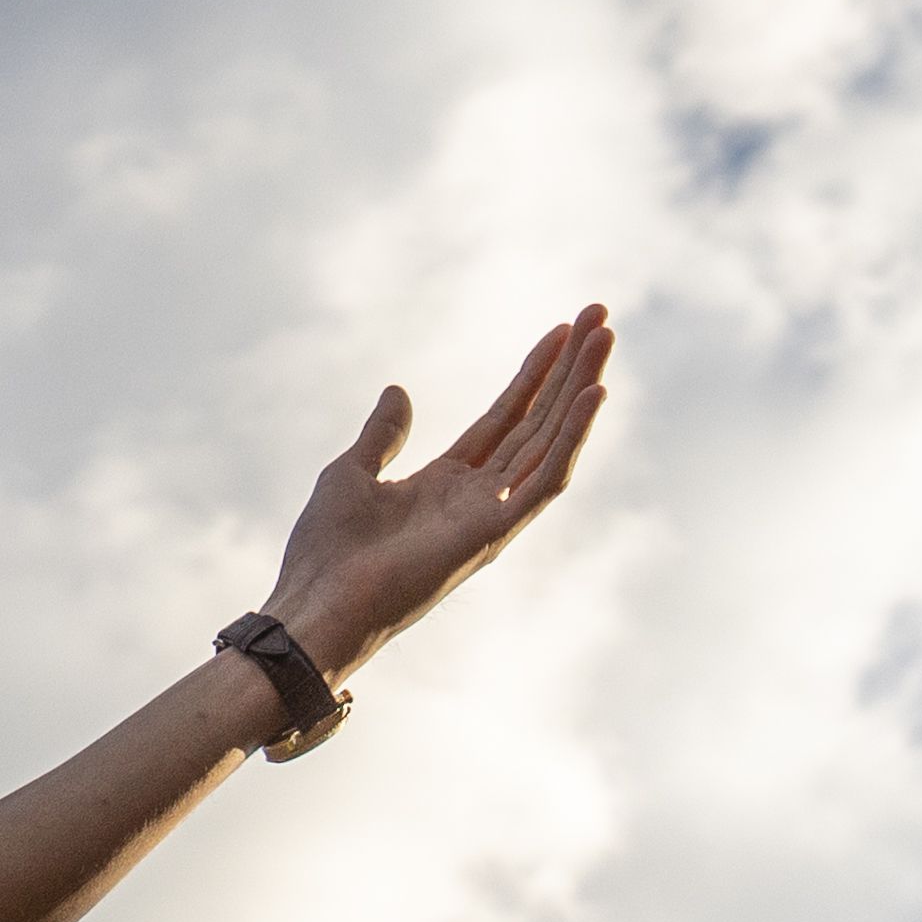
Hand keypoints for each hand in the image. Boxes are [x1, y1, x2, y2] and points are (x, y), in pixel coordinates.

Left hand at [264, 307, 611, 684]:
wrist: (315, 605)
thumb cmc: (325, 553)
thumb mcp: (350, 473)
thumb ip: (383, 434)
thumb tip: (398, 390)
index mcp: (445, 483)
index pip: (504, 418)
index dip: (533, 375)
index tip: (562, 330)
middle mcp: (475, 498)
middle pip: (536, 421)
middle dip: (569, 369)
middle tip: (601, 316)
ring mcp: (488, 516)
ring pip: (550, 441)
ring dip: (580, 388)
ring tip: (605, 337)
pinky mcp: (493, 535)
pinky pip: (546, 481)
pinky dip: (572, 438)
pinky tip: (593, 394)